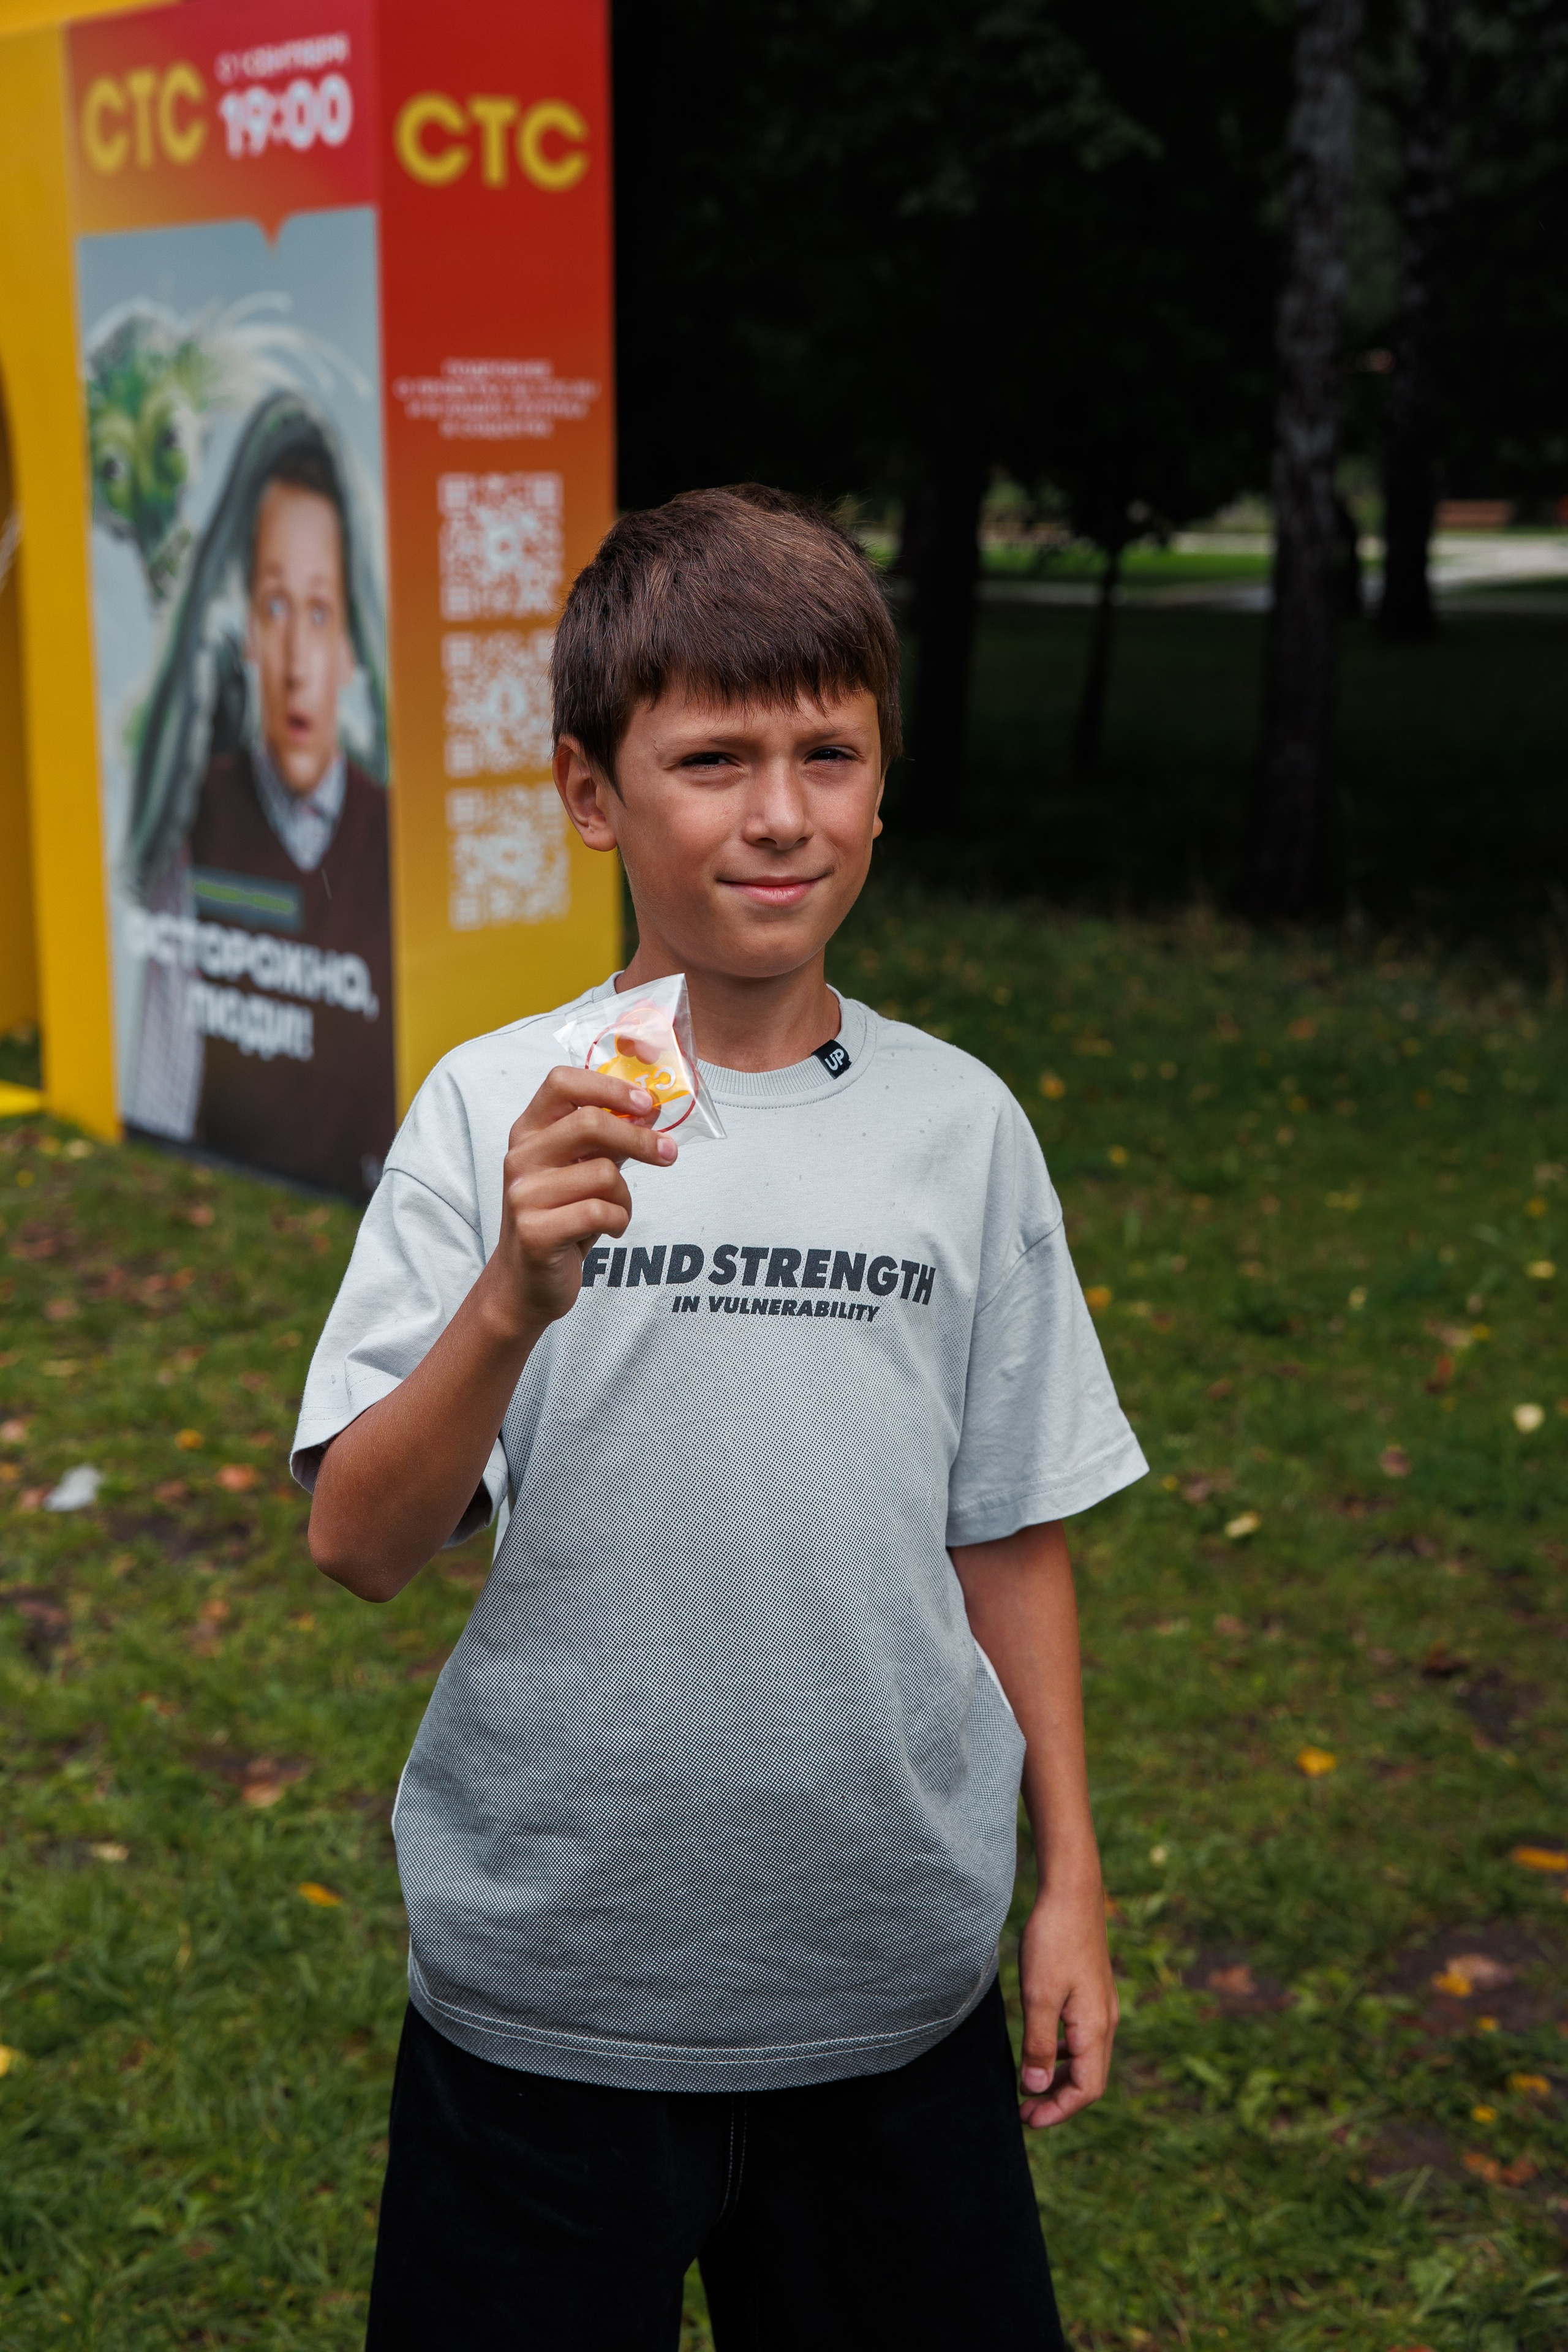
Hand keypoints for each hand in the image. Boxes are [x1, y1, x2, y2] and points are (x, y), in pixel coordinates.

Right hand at [479, 1065, 675, 1336]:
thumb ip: (609, 1138)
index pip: (561, 1082)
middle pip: (590, 1123)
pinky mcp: (535, 1231)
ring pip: (603, 1173)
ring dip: (625, 1196)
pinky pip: (601, 1212)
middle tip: (669, 1153)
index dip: (609, 1085)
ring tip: (615, 1211)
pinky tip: (610, 1229)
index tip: (646, 1102)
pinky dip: (619, 1221)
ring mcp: (522, 1195)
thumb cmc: (561, 1218)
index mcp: (528, 1132)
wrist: (525, 1283)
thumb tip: (651, 1108)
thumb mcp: (581, 1170)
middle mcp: (520, 1157)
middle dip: (640, 1139)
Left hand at [1017, 1879, 1118, 2128]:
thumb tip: (1034, 2087)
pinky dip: (1063, 2053)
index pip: (1086, 2089)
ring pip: (1085, 2059)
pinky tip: (1043, 2049)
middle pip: (1088, 2079)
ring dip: (1060, 2078)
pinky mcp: (1092, 1992)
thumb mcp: (1038, 1995)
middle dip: (1058, 2100)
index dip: (1058, 2111)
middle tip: (1024, 2110)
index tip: (1027, 2119)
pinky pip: (1082, 2038)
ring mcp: (1101, 2006)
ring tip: (1030, 2087)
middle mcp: (1105, 2021)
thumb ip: (1038, 2044)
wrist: (1072, 1892)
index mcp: (1095, 2027)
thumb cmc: (1053, 1940)